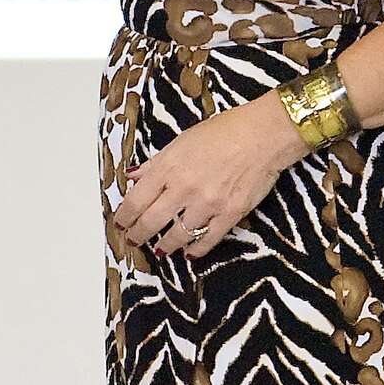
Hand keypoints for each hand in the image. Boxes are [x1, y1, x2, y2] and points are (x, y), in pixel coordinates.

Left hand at [111, 92, 308, 260]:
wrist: (263, 135)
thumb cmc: (224, 132)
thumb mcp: (181, 141)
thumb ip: (156, 163)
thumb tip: (134, 177)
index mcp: (168, 167)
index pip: (136, 199)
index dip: (124, 215)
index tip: (120, 222)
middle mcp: (184, 188)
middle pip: (151, 221)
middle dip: (138, 235)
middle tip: (134, 240)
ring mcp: (208, 203)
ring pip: (178, 234)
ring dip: (165, 245)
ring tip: (160, 249)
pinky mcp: (230, 213)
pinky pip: (208, 239)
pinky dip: (196, 249)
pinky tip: (189, 253)